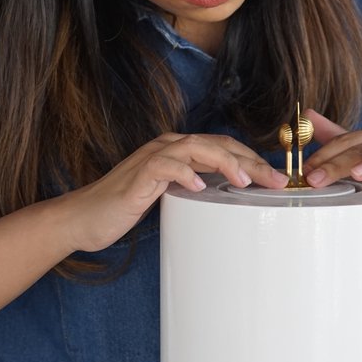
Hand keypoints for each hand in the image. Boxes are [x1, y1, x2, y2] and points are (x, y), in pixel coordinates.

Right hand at [63, 133, 288, 252]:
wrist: (85, 217)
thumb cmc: (126, 207)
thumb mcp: (169, 197)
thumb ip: (194, 189)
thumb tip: (230, 196)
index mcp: (178, 151)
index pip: (223, 146)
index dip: (252, 158)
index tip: (276, 178)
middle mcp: (167, 147)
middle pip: (217, 144)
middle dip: (250, 160)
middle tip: (275, 180)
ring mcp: (152, 158)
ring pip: (195, 147)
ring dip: (225, 162)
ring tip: (246, 181)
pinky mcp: (138, 175)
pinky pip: (165, 167)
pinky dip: (185, 174)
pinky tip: (200, 187)